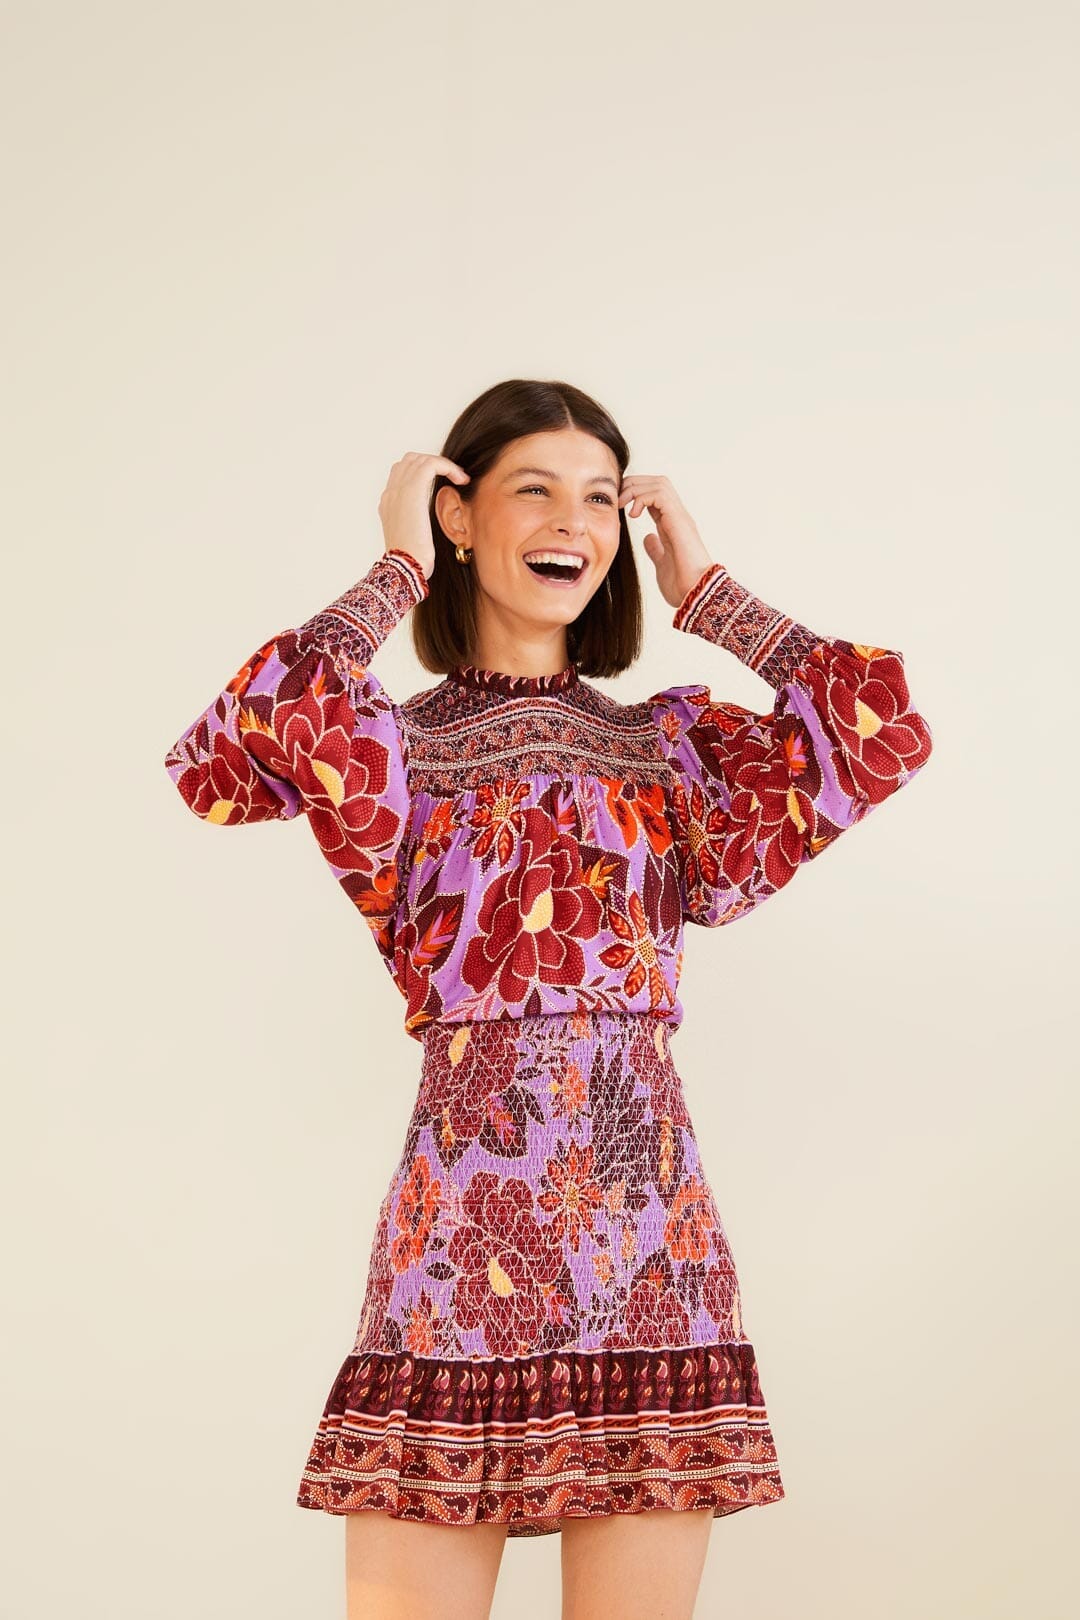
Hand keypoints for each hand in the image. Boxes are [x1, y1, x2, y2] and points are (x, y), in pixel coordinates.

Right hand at [378, 452, 470, 579]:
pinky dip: (448, 467)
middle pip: (409, 461)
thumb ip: (417, 523)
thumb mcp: (413, 538)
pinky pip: (431, 464)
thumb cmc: (414, 562)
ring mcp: (399, 491)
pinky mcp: (412, 491)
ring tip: (460, 478)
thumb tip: (429, 523)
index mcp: (389, 504)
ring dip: (443, 464)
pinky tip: (461, 479)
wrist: (406, 568)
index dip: (423, 472)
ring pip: (420, 459)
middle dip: (433, 464)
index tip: (444, 483)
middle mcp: (391, 493)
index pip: (402, 473)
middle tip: (453, 478)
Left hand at [619, 474, 715, 610]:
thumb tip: (648, 538)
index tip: (619, 506)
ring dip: (636, 489)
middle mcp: (678, 517)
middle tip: (618, 502)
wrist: (695, 595)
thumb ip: (656, 549)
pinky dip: (642, 497)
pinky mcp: (679, 520)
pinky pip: (660, 494)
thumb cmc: (681, 585)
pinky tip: (633, 514)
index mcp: (672, 525)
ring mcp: (680, 517)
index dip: (635, 494)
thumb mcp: (662, 564)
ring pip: (659, 483)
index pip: (654, 496)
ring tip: (623, 505)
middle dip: (633, 485)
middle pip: (657, 482)